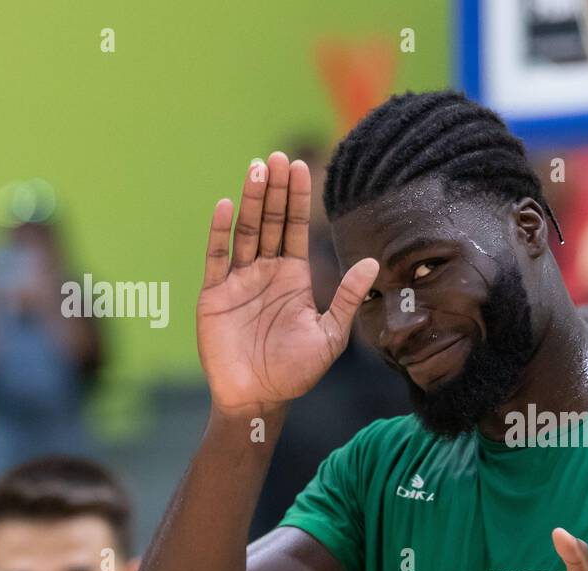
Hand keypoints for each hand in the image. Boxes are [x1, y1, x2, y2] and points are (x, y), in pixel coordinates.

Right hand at [197, 151, 378, 416]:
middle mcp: (266, 272)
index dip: (298, 198)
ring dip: (251, 201)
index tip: (302, 166)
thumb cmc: (296, 371)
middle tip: (278, 156)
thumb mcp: (330, 335)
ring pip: (245, 231)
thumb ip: (347, 298)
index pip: (297, 229)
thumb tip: (373, 263)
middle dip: (275, 190)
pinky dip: (220, 232)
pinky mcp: (214, 294)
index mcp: (294, 278)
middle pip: (271, 222)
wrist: (259, 398)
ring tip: (256, 170)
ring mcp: (239, 280)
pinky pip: (216, 257)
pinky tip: (226, 206)